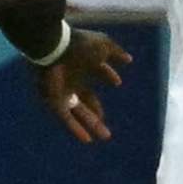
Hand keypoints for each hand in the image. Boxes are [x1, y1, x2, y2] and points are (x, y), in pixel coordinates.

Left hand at [28, 25, 129, 142]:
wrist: (54, 48)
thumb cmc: (78, 45)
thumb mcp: (103, 46)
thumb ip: (116, 53)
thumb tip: (128, 59)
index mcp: (81, 64)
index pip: (97, 74)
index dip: (107, 76)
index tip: (117, 82)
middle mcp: (71, 79)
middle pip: (86, 100)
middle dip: (97, 112)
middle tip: (109, 121)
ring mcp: (61, 92)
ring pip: (78, 112)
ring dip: (91, 124)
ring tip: (106, 136)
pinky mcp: (54, 102)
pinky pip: (65, 119)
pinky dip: (76, 129)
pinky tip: (87, 139)